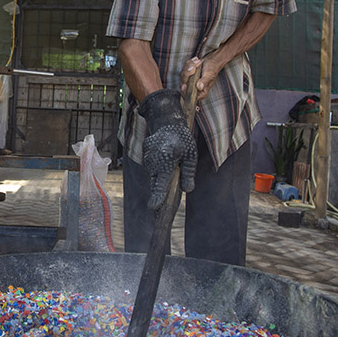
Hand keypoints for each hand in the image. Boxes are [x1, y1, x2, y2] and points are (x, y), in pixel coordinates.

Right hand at [137, 89, 196, 209]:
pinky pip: (152, 171)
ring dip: (159, 186)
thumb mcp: (190, 154)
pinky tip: (163, 177)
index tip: (154, 210)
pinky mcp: (146, 158)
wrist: (165, 120)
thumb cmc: (181, 137)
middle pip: (155, 185)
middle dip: (158, 198)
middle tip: (160, 216)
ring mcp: (148, 161)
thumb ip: (189, 173)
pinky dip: (158, 176)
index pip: (160, 185)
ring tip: (164, 198)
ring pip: (153, 178)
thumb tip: (187, 190)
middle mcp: (153, 164)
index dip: (158, 199)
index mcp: (165, 163)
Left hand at [181, 56, 222, 101]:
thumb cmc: (212, 69)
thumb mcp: (210, 76)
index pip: (189, 96)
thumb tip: (199, 87)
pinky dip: (190, 63)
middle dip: (188, 74)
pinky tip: (196, 61)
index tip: (185, 85)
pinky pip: (184, 69)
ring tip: (198, 62)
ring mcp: (189, 81)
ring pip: (183, 75)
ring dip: (190, 66)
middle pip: (183, 85)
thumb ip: (204, 82)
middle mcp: (194, 88)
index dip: (185, 92)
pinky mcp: (187, 74)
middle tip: (194, 67)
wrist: (212, 61)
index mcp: (200, 92)